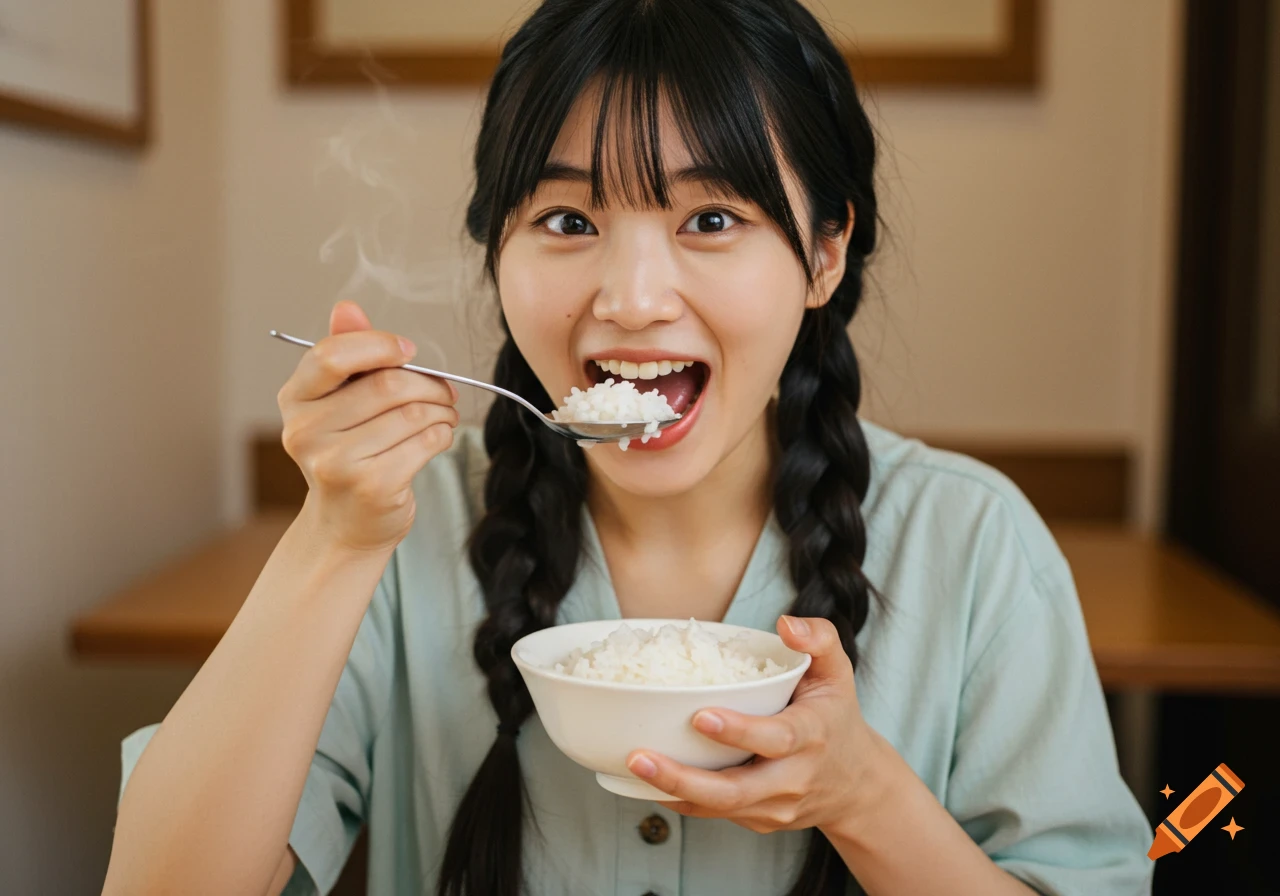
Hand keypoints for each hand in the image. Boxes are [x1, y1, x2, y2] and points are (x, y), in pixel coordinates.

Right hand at [278, 301, 459, 553]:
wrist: (347, 523)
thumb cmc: (350, 452)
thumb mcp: (340, 401)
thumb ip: (348, 352)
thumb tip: (347, 307)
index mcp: (294, 400)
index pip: (332, 355)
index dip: (379, 345)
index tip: (409, 351)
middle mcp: (305, 432)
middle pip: (385, 386)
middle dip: (428, 383)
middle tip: (446, 390)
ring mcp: (335, 463)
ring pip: (410, 414)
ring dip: (441, 409)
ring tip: (446, 413)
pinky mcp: (371, 486)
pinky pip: (424, 442)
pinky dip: (443, 434)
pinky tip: (440, 436)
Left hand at [625, 615, 881, 835]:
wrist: (857, 785)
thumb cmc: (836, 718)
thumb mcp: (839, 673)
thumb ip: (820, 639)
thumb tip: (786, 623)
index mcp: (812, 737)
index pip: (777, 738)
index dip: (739, 731)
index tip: (700, 716)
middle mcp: (793, 778)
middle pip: (737, 789)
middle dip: (685, 777)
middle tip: (640, 756)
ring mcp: (775, 807)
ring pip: (720, 808)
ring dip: (673, 790)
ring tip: (632, 766)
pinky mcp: (759, 821)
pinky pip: (715, 815)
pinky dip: (680, 801)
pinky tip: (644, 783)